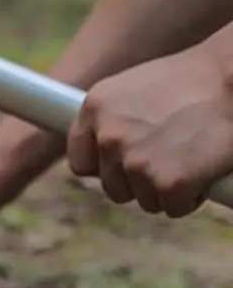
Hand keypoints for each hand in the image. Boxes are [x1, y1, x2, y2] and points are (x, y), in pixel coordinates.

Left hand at [67, 43, 232, 217]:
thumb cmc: (199, 80)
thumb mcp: (139, 89)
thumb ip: (115, 120)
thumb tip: (104, 153)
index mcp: (95, 107)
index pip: (81, 162)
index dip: (106, 168)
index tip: (126, 164)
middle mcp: (108, 136)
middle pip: (113, 186)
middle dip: (141, 180)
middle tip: (174, 154)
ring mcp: (135, 162)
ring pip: (144, 199)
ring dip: (167, 188)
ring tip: (193, 155)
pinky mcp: (166, 183)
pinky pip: (174, 208)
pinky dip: (192, 197)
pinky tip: (206, 169)